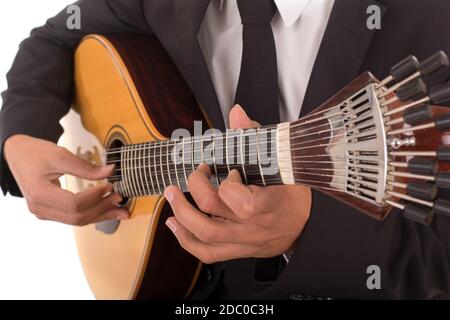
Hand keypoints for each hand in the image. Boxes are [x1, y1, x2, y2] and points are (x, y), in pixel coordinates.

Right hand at [3, 135, 128, 224]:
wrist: (17, 155)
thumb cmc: (35, 153)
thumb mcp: (60, 154)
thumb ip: (85, 166)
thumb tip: (110, 171)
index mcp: (39, 194)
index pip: (73, 204)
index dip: (95, 197)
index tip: (110, 186)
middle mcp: (40, 209)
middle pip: (77, 217)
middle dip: (102, 209)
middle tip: (120, 197)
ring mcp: (44, 213)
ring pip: (77, 221)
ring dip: (101, 215)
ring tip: (120, 210)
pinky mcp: (50, 212)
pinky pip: (74, 217)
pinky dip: (92, 214)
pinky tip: (107, 211)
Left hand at [164, 105, 311, 263]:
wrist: (304, 227)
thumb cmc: (292, 193)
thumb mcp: (281, 163)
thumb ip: (255, 137)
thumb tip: (236, 113)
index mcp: (270, 204)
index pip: (243, 203)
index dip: (228, 186)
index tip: (230, 170)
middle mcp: (255, 226)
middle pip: (214, 214)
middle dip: (195, 188)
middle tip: (195, 173)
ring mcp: (244, 240)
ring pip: (206, 236)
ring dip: (181, 214)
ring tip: (172, 194)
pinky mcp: (236, 250)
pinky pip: (207, 253)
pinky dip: (185, 240)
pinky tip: (174, 223)